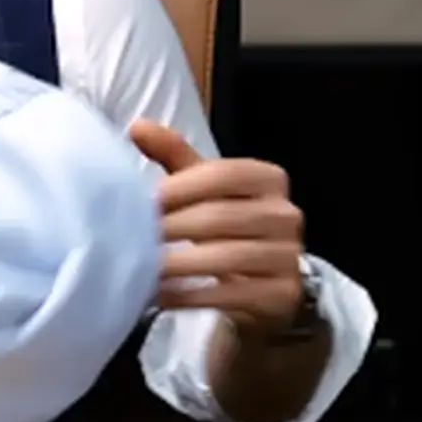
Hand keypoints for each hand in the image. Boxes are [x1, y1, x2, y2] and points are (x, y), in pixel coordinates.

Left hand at [130, 119, 304, 334]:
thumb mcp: (203, 187)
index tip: (145, 202)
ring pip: (227, 256)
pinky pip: (233, 295)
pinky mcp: (282, 295)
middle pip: (220, 216)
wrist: (260, 284)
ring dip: (178, 263)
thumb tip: (137, 125)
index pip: (223, 174)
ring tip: (143, 267)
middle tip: (132, 237)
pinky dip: (192, 295)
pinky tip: (162, 293)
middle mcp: (286, 215)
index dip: (180, 187)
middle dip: (171, 227)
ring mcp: (289, 257)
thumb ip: (173, 154)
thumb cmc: (222, 225)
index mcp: (269, 179)